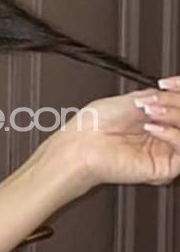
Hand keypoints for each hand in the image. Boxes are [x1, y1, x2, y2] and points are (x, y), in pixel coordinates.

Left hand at [45, 75, 179, 191]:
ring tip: (151, 112)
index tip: (171, 84)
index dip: (179, 93)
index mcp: (157, 120)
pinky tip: (153, 129)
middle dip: (176, 102)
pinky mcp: (167, 168)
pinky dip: (173, 135)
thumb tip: (174, 90)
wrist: (81, 145)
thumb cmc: (95, 126)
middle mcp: (165, 136)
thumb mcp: (132, 100)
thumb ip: (160, 97)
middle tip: (155, 101)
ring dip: (175, 116)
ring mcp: (166, 151)